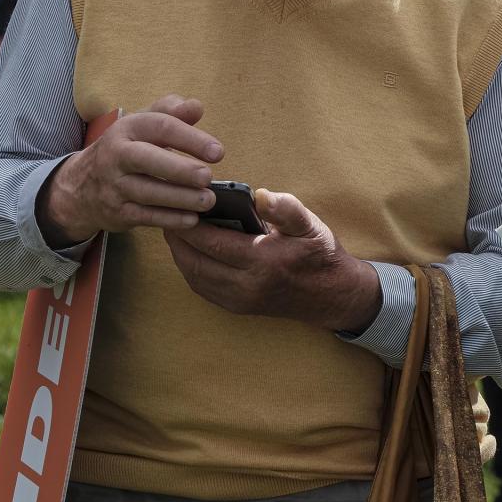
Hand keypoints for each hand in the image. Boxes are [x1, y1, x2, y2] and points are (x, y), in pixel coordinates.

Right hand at [36, 94, 222, 246]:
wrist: (81, 186)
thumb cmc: (127, 149)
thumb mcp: (143, 125)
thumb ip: (170, 112)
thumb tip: (196, 107)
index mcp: (127, 128)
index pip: (160, 127)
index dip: (190, 138)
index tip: (218, 152)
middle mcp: (116, 155)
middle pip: (147, 159)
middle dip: (179, 169)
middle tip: (208, 176)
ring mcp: (114, 186)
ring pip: (148, 192)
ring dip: (181, 198)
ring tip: (208, 199)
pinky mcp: (117, 212)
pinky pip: (145, 217)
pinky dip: (170, 219)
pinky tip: (192, 219)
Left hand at [163, 188, 382, 331]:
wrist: (332, 294)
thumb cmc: (320, 254)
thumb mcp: (309, 225)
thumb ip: (285, 208)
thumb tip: (261, 195)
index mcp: (262, 261)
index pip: (211, 242)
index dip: (189, 225)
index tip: (178, 205)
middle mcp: (247, 285)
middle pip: (195, 261)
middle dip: (177, 238)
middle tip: (168, 215)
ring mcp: (240, 300)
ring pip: (195, 276)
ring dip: (180, 254)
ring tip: (176, 231)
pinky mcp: (238, 307)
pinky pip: (202, 288)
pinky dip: (191, 268)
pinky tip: (190, 252)